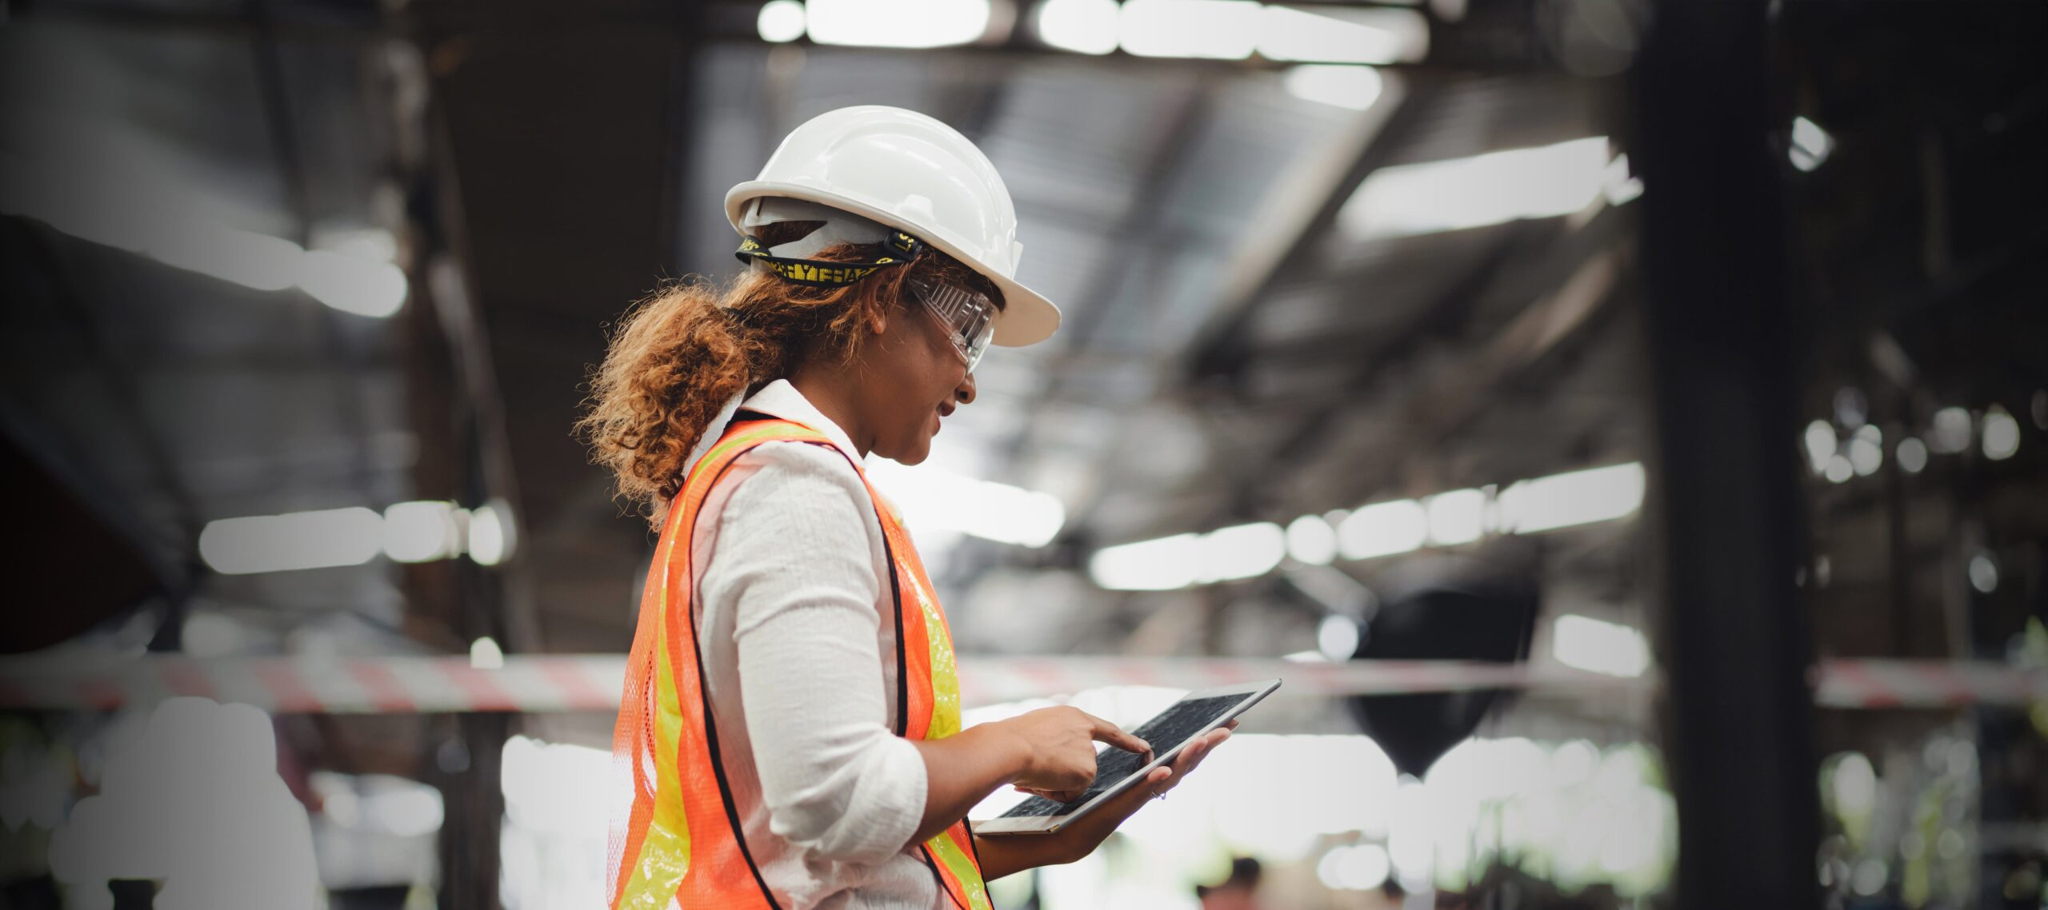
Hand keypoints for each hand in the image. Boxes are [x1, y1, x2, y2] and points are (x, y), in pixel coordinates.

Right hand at [995, 706, 1149, 802]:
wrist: (1010, 747)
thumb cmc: (1010, 739)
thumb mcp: (1037, 728)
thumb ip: (1055, 738)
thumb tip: (1053, 761)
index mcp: (1073, 716)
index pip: (1107, 730)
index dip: (1126, 741)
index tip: (1144, 747)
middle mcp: (1086, 731)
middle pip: (1085, 762)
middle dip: (1065, 772)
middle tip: (1038, 771)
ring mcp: (1089, 752)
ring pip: (1076, 780)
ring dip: (1057, 783)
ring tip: (1035, 772)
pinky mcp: (1088, 771)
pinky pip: (1072, 793)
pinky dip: (1057, 792)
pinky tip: (1043, 781)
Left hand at [1042, 719, 1236, 863]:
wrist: (1073, 830)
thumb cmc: (1095, 799)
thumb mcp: (1118, 772)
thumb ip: (1133, 756)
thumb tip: (1146, 736)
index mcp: (1153, 775)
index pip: (1185, 754)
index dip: (1205, 739)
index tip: (1225, 721)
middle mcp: (1153, 787)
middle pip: (1187, 764)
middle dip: (1208, 745)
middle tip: (1228, 726)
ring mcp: (1142, 797)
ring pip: (1172, 776)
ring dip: (1189, 759)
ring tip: (1203, 740)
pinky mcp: (1124, 805)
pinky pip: (1143, 792)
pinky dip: (1156, 781)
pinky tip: (1166, 769)